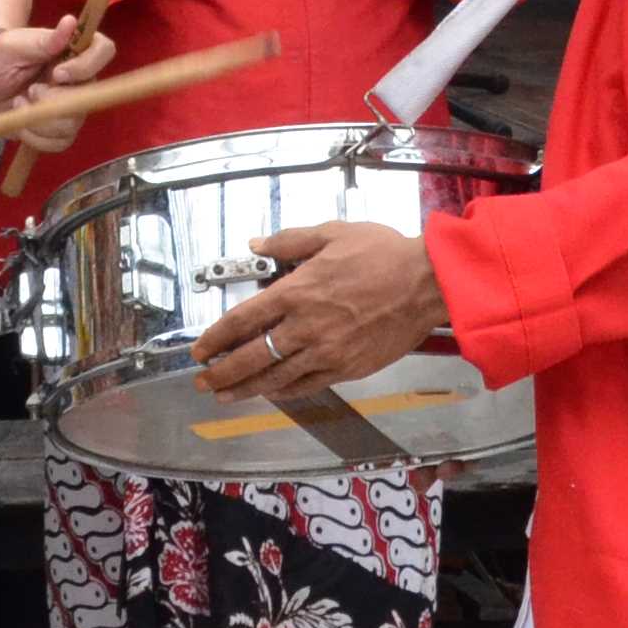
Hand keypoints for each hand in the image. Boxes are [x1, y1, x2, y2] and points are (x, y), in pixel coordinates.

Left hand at [0, 20, 117, 152]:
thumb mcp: (12, 45)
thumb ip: (43, 40)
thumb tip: (71, 21)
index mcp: (72, 52)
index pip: (103, 51)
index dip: (86, 66)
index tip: (57, 74)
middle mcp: (78, 79)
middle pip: (89, 97)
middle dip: (53, 102)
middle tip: (29, 92)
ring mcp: (70, 106)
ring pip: (73, 124)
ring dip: (39, 121)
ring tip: (18, 104)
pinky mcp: (56, 129)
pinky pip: (59, 143)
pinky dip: (35, 138)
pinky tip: (19, 123)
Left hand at [194, 220, 447, 394]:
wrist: (427, 283)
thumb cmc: (383, 255)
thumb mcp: (333, 233)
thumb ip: (290, 240)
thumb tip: (257, 243)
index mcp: (297, 291)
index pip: (243, 319)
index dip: (216, 337)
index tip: (200, 349)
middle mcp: (305, 326)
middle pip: (251, 356)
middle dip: (222, 372)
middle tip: (202, 380)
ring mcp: (326, 351)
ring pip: (275, 377)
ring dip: (246, 388)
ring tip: (225, 394)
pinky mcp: (347, 368)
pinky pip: (307, 385)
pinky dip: (284, 391)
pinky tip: (270, 393)